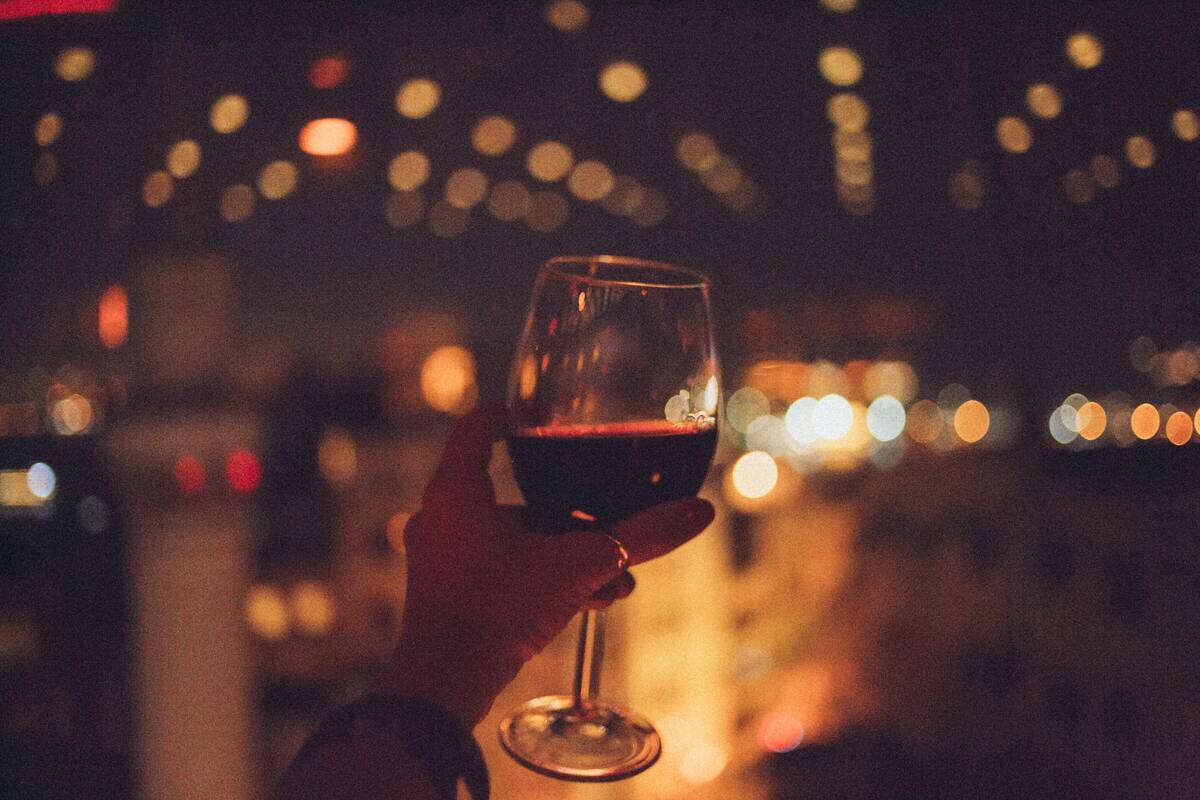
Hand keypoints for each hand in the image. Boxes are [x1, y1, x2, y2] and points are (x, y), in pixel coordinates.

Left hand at [380, 406, 714, 725]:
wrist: (446, 684)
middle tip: (609, 532)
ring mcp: (439, 557)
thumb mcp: (580, 566)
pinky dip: (539, 576)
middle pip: (514, 496)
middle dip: (571, 517)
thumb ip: (640, 537)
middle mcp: (441, 516)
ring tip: (610, 581)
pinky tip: (586, 601)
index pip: (479, 427)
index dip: (513, 417)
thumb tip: (698, 513)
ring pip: (512, 539)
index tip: (544, 420)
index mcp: (457, 489)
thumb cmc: (499, 610)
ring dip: (563, 555)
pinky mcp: (446, 593)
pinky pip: (500, 569)